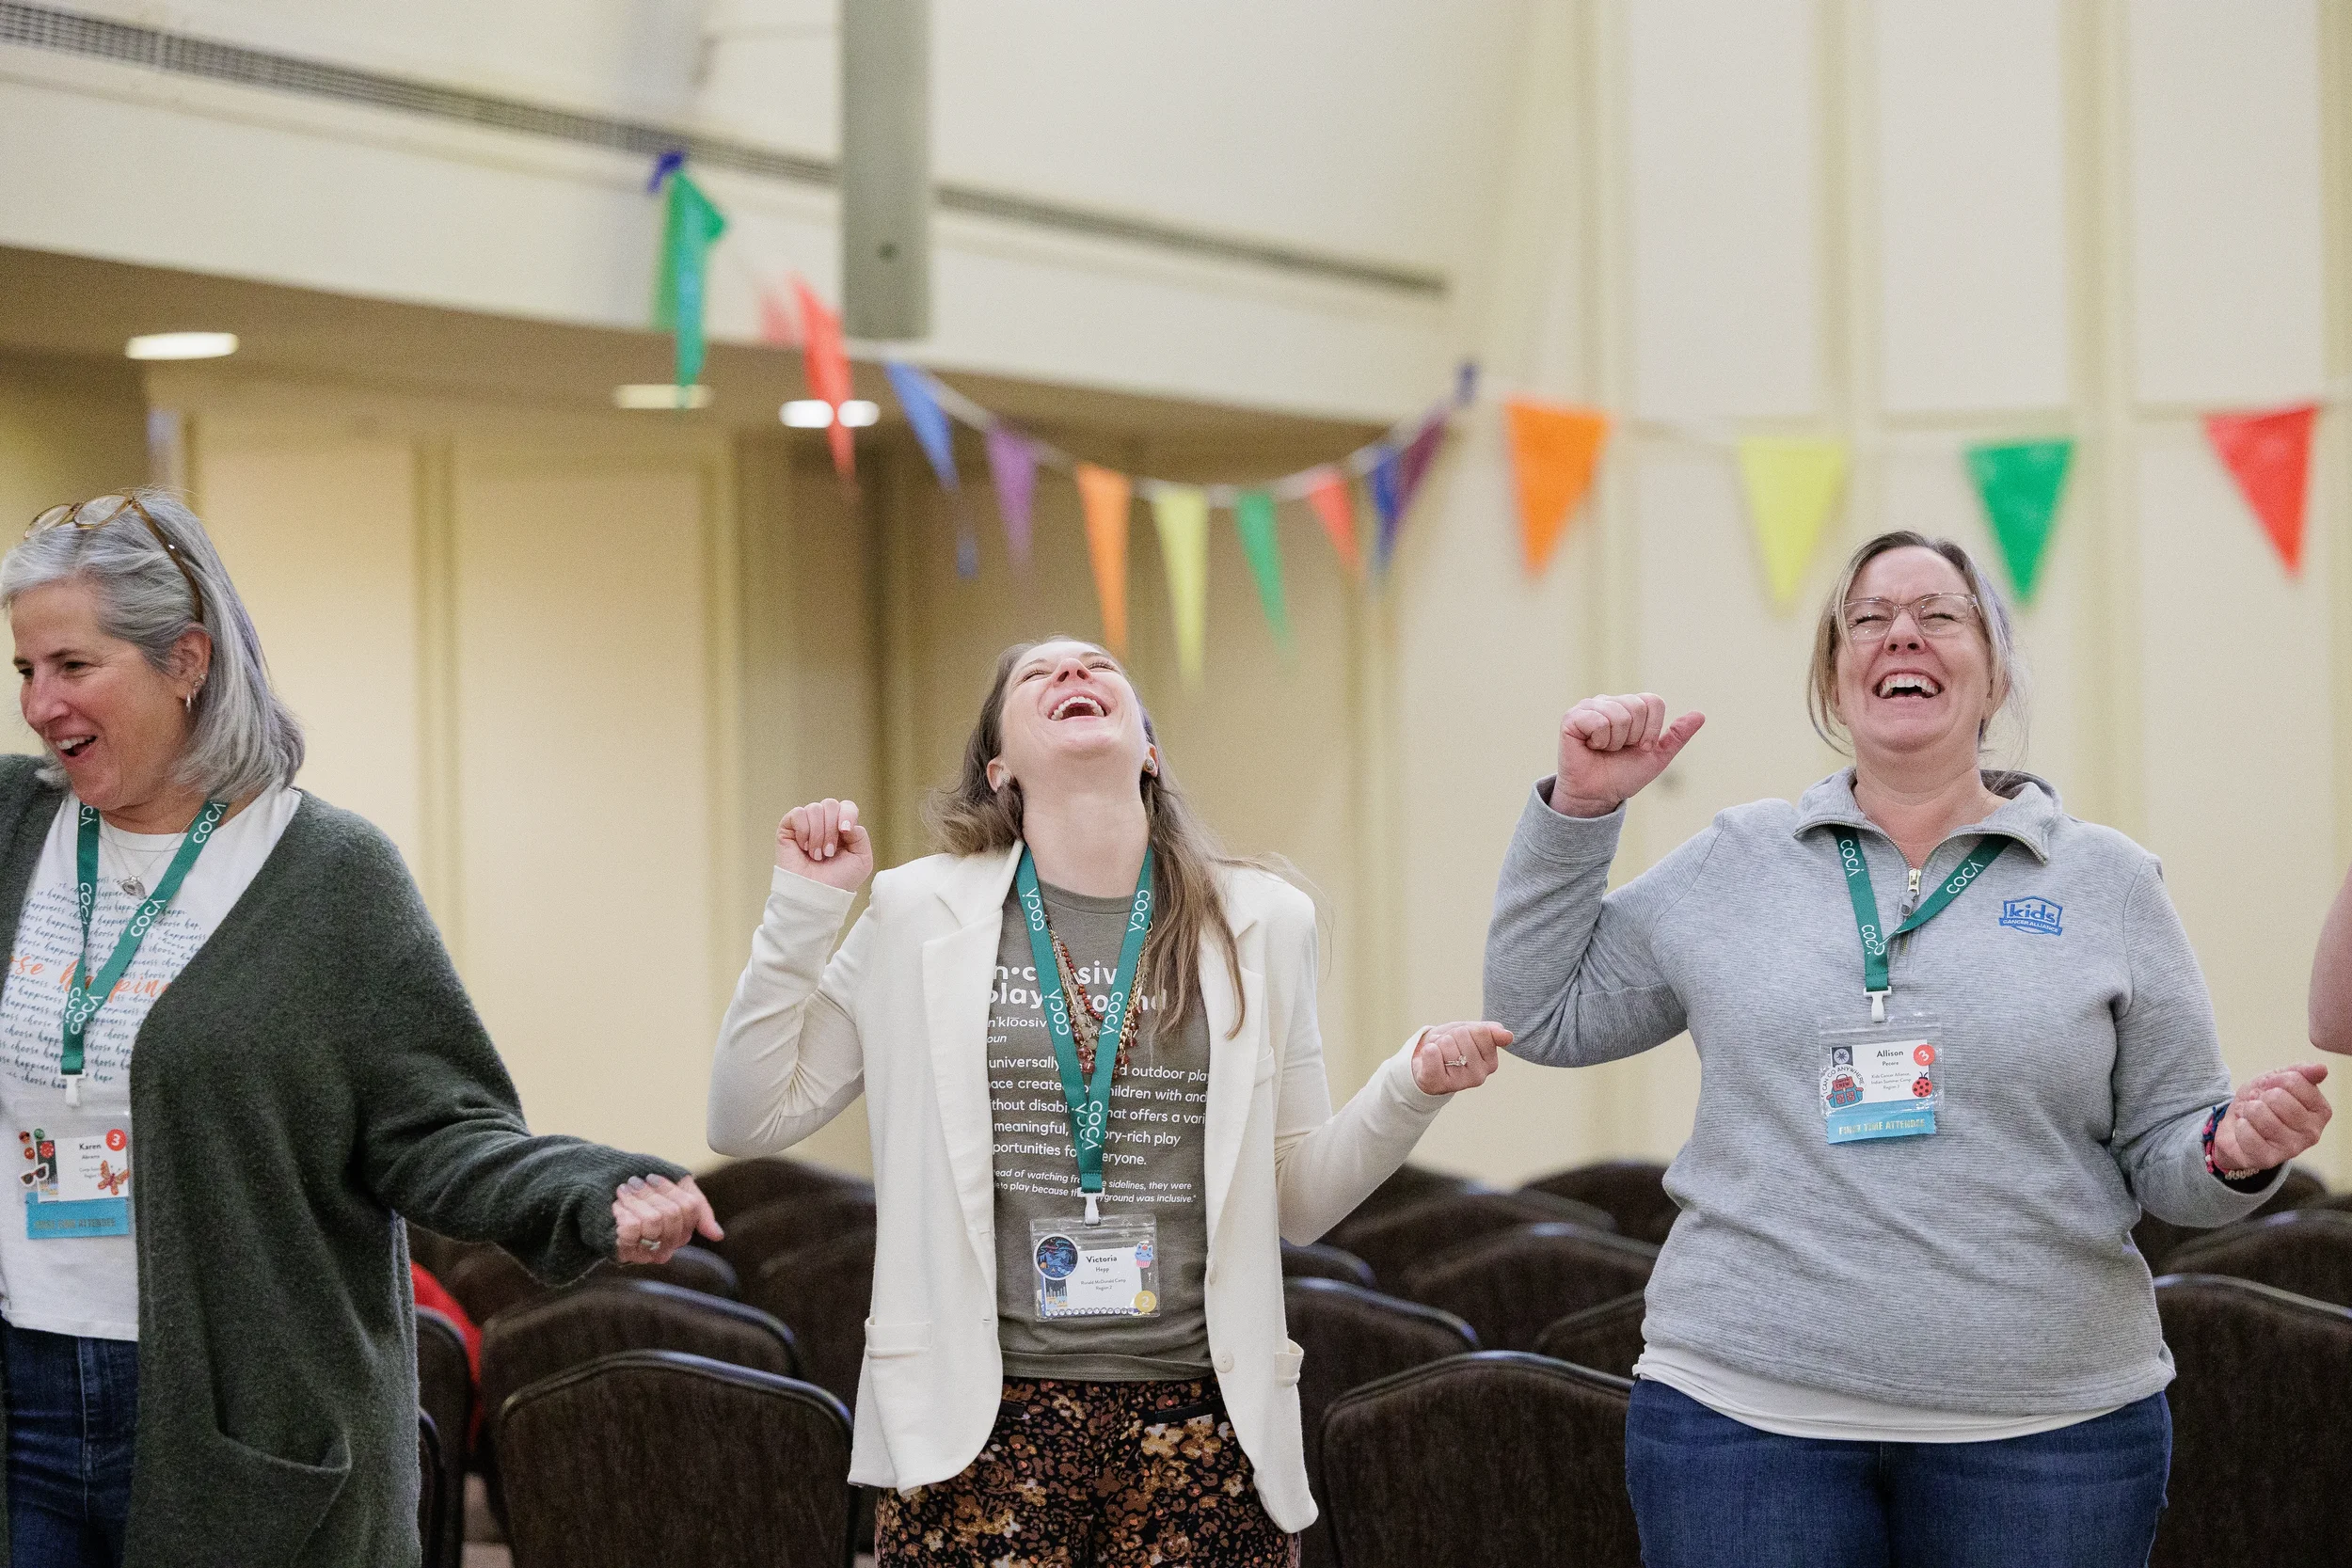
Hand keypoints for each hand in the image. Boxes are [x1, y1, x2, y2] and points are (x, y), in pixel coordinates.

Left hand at [611, 1173, 722, 1264]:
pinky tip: (616, 1206)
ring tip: (622, 1191)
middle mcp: (665, 1247)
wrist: (596, 1196)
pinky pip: (633, 1229)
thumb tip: (718, 1236)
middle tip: (633, 1182)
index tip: (652, 1176)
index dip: (670, 1189)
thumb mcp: (672, 1192)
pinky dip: (623, 1211)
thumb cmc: (638, 1194)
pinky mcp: (625, 1252)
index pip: (690, 1208)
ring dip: (635, 1199)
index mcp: (679, 1233)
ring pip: (653, 1221)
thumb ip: (697, 1208)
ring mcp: (645, 1252)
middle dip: (651, 1193)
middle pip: (673, 1214)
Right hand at [776, 798, 874, 892]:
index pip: (846, 806)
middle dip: (831, 829)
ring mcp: (805, 824)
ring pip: (814, 808)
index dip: (847, 814)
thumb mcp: (862, 859)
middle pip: (830, 804)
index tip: (845, 831)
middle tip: (828, 853)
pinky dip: (804, 831)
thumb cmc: (838, 880)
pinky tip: (804, 847)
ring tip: (816, 855)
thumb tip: (844, 822)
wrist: (816, 894)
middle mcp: (824, 823)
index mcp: (841, 828)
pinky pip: (798, 813)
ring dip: (818, 835)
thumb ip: (860, 835)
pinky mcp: (788, 828)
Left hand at [1410, 1022, 1512, 1095]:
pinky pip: (1432, 1054)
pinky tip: (1430, 1056)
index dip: (1467, 1029)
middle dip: (1451, 1035)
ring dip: (1438, 1042)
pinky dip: (1428, 1050)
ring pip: (1447, 1043)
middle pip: (1463, 1035)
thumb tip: (1508, 1036)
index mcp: (1491, 1064)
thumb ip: (1492, 1032)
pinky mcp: (1437, 1083)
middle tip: (1447, 1047)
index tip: (1461, 1039)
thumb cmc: (1453, 1045)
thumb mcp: (1473, 1033)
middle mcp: (1478, 1077)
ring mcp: (1459, 1083)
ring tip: (1438, 1053)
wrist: (1427, 1061)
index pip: (1482, 1031)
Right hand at [1551, 694, 1704, 817]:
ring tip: (1604, 750)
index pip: (1653, 702)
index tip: (1640, 747)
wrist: (1598, 796)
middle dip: (1633, 737)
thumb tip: (1700, 715)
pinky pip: (1598, 721)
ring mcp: (1589, 707)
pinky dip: (1599, 741)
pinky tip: (1590, 747)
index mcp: (1630, 707)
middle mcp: (1610, 702)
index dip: (1652, 730)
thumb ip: (1677, 736)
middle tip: (1619, 750)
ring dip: (1615, 742)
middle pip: (1637, 707)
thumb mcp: (1657, 757)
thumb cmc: (1624, 775)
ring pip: (1619, 715)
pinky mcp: (1572, 718)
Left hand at [2211, 1063, 2332, 1176]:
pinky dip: (2240, 1126)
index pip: (2294, 1081)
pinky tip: (2246, 1129)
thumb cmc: (2263, 1103)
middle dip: (2261, 1096)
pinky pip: (2247, 1132)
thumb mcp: (2278, 1081)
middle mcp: (2312, 1132)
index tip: (2271, 1088)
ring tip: (2252, 1116)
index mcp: (2320, 1111)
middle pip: (2277, 1098)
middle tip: (2260, 1104)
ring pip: (2260, 1114)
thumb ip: (2300, 1072)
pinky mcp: (2269, 1159)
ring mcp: (2292, 1148)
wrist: (2238, 1126)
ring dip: (2249, 1110)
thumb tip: (2321, 1068)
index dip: (2274, 1080)